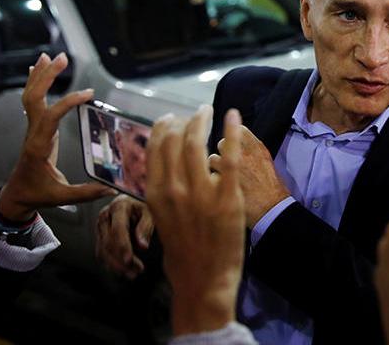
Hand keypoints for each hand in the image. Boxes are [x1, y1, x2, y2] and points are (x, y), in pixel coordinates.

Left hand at [0, 53, 114, 221]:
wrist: (16, 196)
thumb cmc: (37, 194)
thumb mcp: (62, 197)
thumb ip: (86, 193)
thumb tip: (112, 190)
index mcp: (39, 147)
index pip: (51, 117)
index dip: (68, 102)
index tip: (88, 93)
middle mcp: (33, 134)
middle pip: (35, 98)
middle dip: (47, 76)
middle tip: (62, 59)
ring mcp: (32, 129)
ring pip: (30, 96)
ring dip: (40, 75)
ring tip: (51, 57)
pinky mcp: (36, 128)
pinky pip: (32, 101)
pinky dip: (35, 83)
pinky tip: (38, 70)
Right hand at [95, 195, 153, 278]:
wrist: (134, 203)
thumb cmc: (143, 206)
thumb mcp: (150, 211)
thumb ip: (146, 226)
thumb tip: (142, 245)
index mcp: (119, 206)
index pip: (118, 229)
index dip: (123, 246)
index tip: (130, 260)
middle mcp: (105, 216)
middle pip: (108, 242)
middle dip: (121, 260)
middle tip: (137, 270)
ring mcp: (100, 227)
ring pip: (103, 250)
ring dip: (116, 266)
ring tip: (133, 274)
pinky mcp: (99, 236)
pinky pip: (102, 253)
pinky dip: (111, 264)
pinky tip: (123, 271)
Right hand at [146, 107, 245, 335]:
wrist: (202, 278)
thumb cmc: (183, 249)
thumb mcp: (161, 217)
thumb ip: (161, 190)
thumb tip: (164, 165)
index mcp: (155, 192)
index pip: (155, 147)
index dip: (163, 127)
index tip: (172, 118)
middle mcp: (174, 189)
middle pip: (175, 139)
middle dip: (185, 120)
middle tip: (197, 112)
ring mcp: (201, 192)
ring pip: (197, 143)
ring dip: (203, 120)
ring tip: (208, 111)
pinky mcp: (227, 197)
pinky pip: (230, 157)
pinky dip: (231, 131)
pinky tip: (233, 115)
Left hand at [211, 125, 288, 226]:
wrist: (272, 210)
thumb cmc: (272, 189)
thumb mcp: (267, 162)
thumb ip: (251, 149)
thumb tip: (237, 141)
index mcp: (257, 148)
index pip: (238, 130)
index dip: (232, 136)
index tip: (232, 144)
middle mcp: (244, 155)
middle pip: (222, 143)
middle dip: (220, 153)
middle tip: (224, 164)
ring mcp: (231, 170)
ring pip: (212, 159)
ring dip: (213, 167)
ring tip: (219, 178)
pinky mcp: (221, 186)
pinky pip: (208, 176)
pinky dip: (208, 182)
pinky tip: (215, 190)